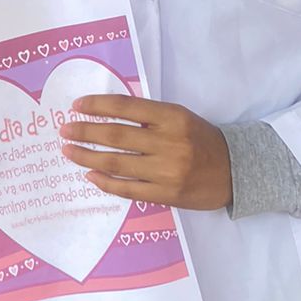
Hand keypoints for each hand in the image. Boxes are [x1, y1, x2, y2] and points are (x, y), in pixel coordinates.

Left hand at [59, 96, 232, 210]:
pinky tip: (91, 174)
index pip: (126, 108)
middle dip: (85, 132)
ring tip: (69, 151)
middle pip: (116, 136)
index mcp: (172, 117)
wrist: (236, 171)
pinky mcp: (167, 195)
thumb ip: (148, 116)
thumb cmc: (202, 139)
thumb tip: (106, 114)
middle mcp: (169, 143)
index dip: (98, 105)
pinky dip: (106, 182)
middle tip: (64, 129)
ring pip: (117, 163)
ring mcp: (167, 171)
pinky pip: (128, 189)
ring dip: (88, 157)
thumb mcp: (179, 117)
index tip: (77, 105)